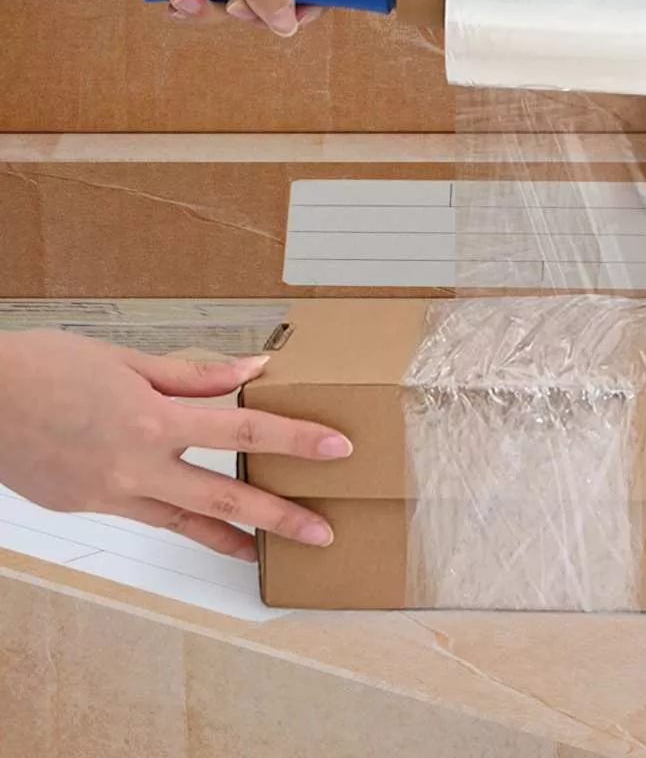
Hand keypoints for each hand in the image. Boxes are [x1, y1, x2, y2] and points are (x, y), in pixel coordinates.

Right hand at [0, 331, 351, 559]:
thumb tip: (252, 371)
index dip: (296, 440)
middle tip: (323, 531)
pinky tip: (198, 526)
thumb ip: (194, 374)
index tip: (337, 449)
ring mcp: (109, 495)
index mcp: (151, 421)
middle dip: (280, 518)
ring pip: (185, 522)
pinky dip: (178, 523)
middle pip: (225, 498)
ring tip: (268, 551)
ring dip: (231, 537)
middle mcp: (135, 467)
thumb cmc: (44, 367)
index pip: (245, 434)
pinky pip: (147, 516)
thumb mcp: (126, 359)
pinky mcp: (87, 508)